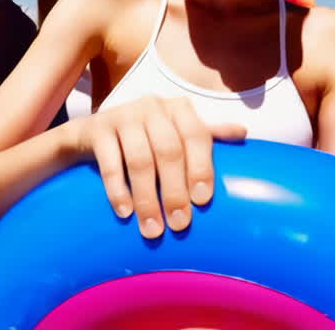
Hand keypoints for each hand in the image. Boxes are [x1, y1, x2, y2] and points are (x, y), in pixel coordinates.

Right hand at [74, 96, 245, 238]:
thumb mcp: (174, 133)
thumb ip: (205, 134)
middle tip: (179, 225)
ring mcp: (122, 114)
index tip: (202, 201)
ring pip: (140, 160)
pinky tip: (124, 213)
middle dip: (175, 191)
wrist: (91, 134)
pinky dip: (117, 190)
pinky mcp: (97, 128)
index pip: (196, 136)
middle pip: (169, 151)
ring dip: (147, 198)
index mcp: (178, 109)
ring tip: (152, 229)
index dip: (201, 168)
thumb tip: (243, 133)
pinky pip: (110, 162)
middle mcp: (152, 106)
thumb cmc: (144, 138)